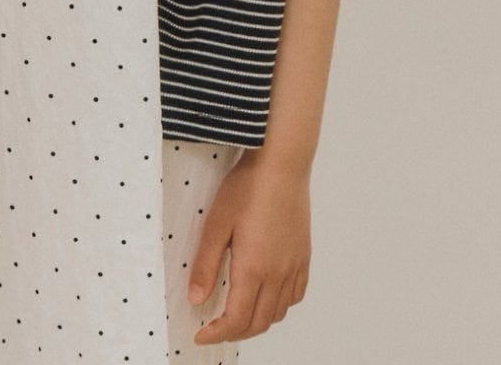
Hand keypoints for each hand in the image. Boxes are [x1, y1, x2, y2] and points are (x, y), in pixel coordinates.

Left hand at [186, 155, 310, 345]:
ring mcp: (294, 266)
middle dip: (234, 333)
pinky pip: (295, 296)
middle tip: (214, 328)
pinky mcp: (304, 256)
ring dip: (256, 321)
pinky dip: (279, 306)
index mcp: (253, 269)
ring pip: (278, 313)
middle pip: (258, 323)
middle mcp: (278, 275)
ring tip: (237, 313)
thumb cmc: (247, 188)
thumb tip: (196, 299)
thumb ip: (206, 265)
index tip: (201, 335)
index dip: (217, 334)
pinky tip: (266, 295)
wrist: (281, 164)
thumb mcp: (216, 224)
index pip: (236, 320)